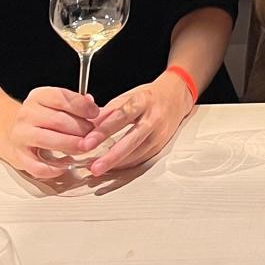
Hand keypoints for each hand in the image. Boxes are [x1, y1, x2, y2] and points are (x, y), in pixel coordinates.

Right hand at [0, 86, 101, 178]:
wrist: (6, 130)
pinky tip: (65, 165)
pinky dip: (55, 168)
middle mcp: (27, 114)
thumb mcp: (52, 103)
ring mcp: (21, 135)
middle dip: (81, 129)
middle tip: (94, 135)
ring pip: (50, 140)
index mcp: (38, 97)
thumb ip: (73, 104)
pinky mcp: (19, 157)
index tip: (95, 113)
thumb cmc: (37, 118)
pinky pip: (38, 166)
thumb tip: (92, 106)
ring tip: (84, 147)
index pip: (61, 97)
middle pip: (59, 120)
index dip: (81, 106)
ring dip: (72, 145)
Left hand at [84, 70, 198, 176]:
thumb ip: (109, 111)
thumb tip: (89, 125)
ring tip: (98, 168)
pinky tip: (113, 166)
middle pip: (132, 140)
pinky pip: (142, 158)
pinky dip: (126, 164)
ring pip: (138, 153)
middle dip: (111, 156)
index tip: (88, 142)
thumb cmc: (150, 96)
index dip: (104, 130)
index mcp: (143, 101)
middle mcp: (154, 118)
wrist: (176, 96)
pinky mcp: (161, 145)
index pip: (122, 116)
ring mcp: (159, 133)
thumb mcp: (128, 96)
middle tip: (94, 166)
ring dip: (117, 163)